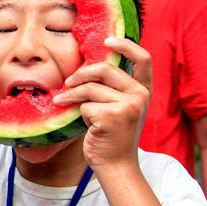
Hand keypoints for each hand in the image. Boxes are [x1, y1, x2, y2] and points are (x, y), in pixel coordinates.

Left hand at [53, 38, 151, 172]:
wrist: (115, 165)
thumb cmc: (110, 136)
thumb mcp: (116, 108)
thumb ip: (110, 88)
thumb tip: (84, 68)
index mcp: (143, 91)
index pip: (143, 59)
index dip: (126, 45)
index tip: (107, 40)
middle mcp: (140, 95)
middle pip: (105, 69)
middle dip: (81, 74)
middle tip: (67, 83)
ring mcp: (129, 105)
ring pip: (91, 88)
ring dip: (72, 95)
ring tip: (63, 101)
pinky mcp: (113, 115)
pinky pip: (85, 104)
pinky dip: (77, 111)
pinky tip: (82, 122)